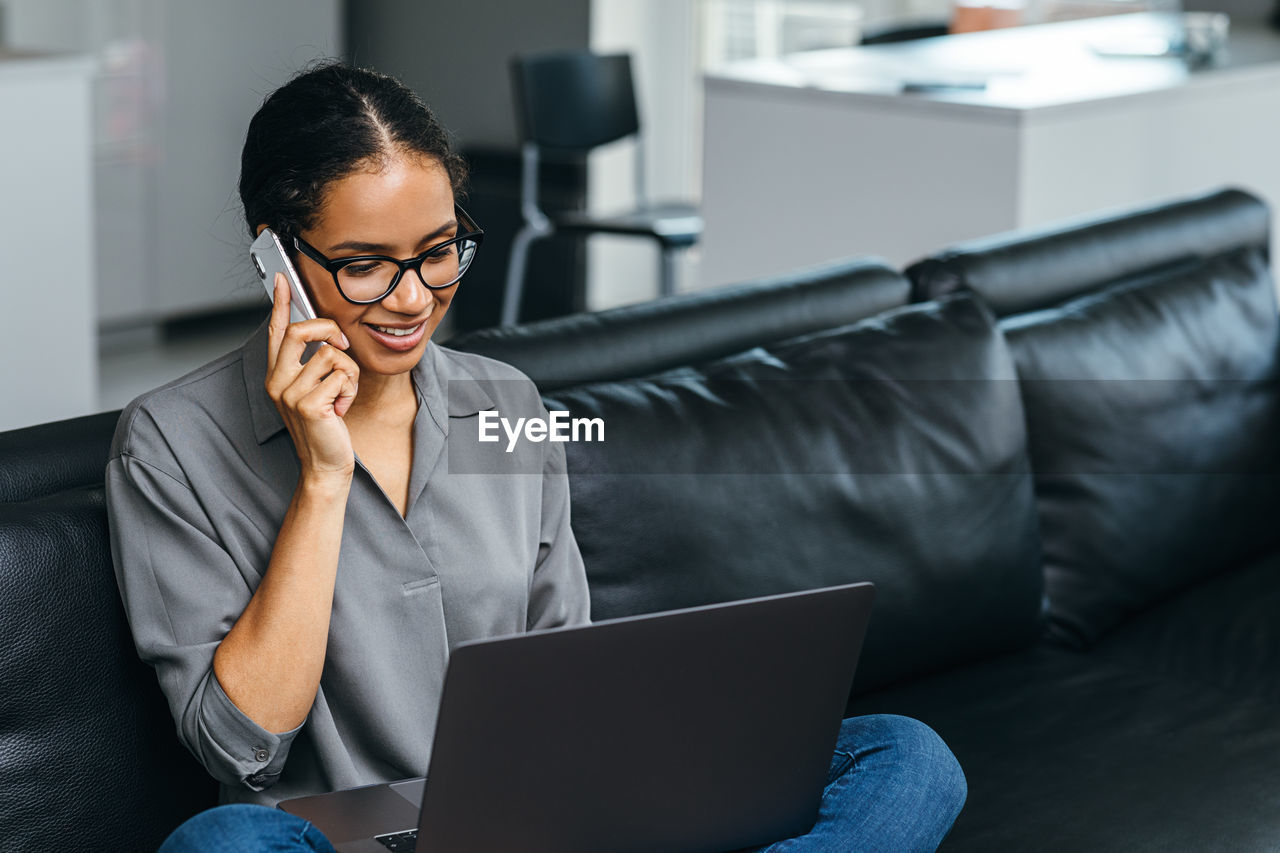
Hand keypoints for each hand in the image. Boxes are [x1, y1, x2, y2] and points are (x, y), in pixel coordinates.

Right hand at [265, 274, 359, 481]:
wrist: (326, 464)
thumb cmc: (325, 428)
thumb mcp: (316, 392)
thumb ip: (313, 365)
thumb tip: (326, 337)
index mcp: (277, 375)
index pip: (276, 332)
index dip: (281, 304)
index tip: (283, 279)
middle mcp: (277, 381)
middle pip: (301, 331)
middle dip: (329, 330)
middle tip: (342, 346)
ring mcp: (289, 393)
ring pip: (331, 355)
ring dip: (348, 374)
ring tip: (341, 395)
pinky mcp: (307, 405)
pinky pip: (342, 376)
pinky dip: (350, 390)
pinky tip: (341, 409)